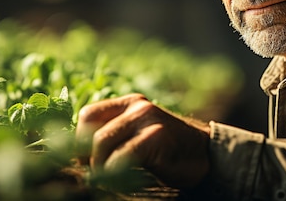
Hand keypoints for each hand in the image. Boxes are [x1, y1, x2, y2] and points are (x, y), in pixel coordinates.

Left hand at [75, 93, 210, 187]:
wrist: (207, 155)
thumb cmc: (169, 151)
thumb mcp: (139, 135)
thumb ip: (116, 135)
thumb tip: (79, 154)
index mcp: (129, 103)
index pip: (88, 115)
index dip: (78, 141)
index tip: (84, 162)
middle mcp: (137, 106)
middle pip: (92, 132)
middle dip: (87, 159)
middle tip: (93, 177)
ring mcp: (148, 119)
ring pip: (102, 143)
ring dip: (98, 168)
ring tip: (106, 180)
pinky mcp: (157, 136)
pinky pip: (122, 156)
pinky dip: (114, 173)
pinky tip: (120, 181)